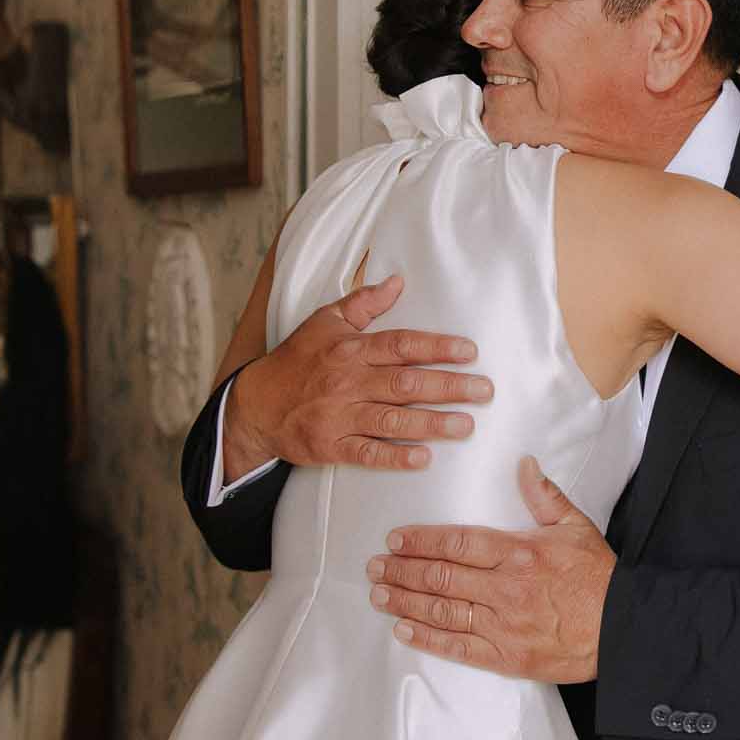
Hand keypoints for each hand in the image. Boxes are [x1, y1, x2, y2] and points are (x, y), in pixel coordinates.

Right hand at [224, 272, 492, 478]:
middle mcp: (347, 381)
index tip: (470, 352)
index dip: (437, 347)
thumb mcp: (325, 322)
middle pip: (406, 383)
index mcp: (350, 349)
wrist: (255, 404)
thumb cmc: (296, 360)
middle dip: (449, 386)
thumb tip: (397, 281)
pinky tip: (423, 458)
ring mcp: (338, 415)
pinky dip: (395, 457)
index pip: (401, 345)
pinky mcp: (329, 446)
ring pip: (392, 419)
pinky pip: (366, 453)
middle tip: (484, 391)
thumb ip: (364, 303)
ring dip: (432, 423)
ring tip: (466, 425)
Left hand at [364, 457, 612, 682]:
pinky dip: (427, 638)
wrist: (621, 627)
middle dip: (402, 570)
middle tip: (375, 566)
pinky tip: (404, 630)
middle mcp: (505, 588)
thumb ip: (544, 495)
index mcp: (518, 552)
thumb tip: (523, 464)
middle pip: (441, 576)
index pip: (457, 543)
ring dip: (406, 601)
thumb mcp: (575, 526)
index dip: (421, 541)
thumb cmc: (598, 578)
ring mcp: (503, 625)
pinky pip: (458, 647)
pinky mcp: (505, 656)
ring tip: (380, 594)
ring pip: (442, 610)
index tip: (396, 540)